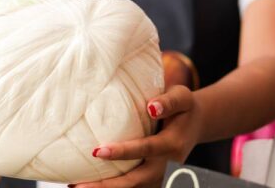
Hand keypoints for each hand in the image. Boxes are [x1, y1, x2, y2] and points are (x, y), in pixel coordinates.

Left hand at [74, 85, 201, 187]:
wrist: (196, 124)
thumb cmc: (184, 107)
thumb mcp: (182, 97)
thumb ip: (168, 101)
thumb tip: (151, 107)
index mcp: (172, 144)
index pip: (145, 149)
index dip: (122, 152)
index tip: (98, 151)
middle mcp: (167, 164)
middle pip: (136, 180)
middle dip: (108, 185)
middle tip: (80, 185)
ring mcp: (161, 175)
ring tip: (78, 187)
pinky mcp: (154, 179)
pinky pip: (134, 187)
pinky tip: (89, 185)